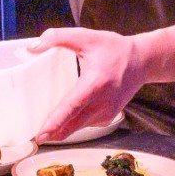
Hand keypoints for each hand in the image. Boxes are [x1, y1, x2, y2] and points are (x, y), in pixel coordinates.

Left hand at [27, 27, 147, 143]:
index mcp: (96, 83)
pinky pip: (85, 124)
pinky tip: (65, 117)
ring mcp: (107, 112)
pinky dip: (73, 123)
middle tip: (33, 139)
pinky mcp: (108, 117)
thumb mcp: (86, 36)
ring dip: (61, 129)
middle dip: (52, 133)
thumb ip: (57, 37)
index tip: (42, 134)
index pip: (72, 106)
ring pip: (77, 126)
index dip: (56, 121)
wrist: (142, 62)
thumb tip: (32, 48)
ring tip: (44, 128)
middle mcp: (103, 102)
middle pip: (72, 124)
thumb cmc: (114, 49)